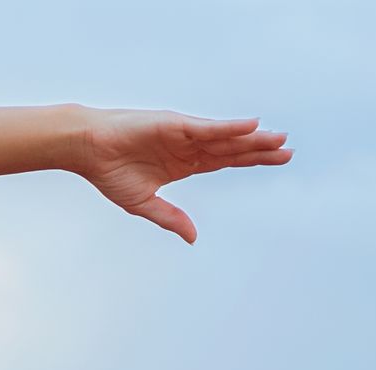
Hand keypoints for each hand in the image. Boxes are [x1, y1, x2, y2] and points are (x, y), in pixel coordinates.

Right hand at [75, 110, 292, 243]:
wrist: (87, 150)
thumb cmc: (109, 172)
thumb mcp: (144, 204)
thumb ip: (170, 218)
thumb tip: (193, 238)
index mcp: (184, 164)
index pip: (226, 161)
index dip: (251, 161)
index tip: (277, 161)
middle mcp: (188, 147)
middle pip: (232, 149)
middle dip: (260, 151)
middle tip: (288, 151)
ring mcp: (183, 134)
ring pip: (225, 138)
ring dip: (252, 139)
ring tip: (279, 140)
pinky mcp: (174, 125)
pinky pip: (208, 128)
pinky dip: (229, 128)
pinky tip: (252, 127)